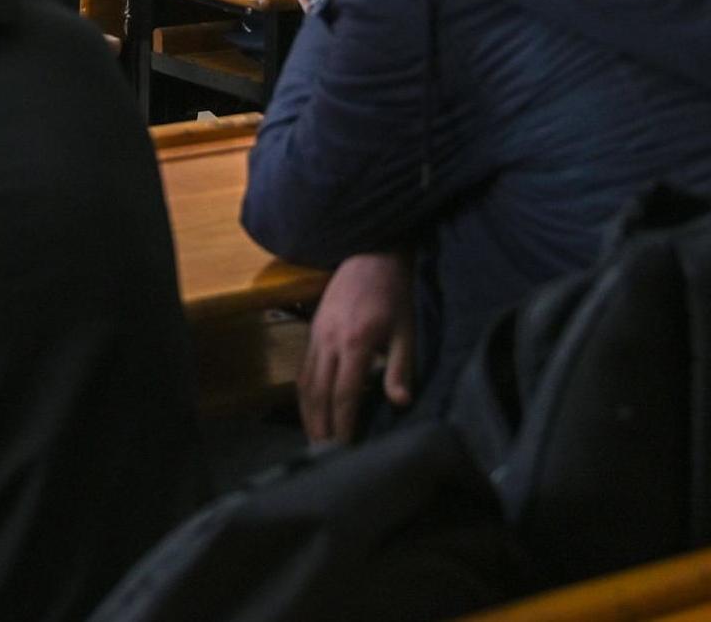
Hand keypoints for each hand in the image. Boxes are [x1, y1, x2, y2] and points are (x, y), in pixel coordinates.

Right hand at [300, 252, 414, 443]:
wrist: (370, 256)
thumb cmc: (394, 295)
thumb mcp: (407, 331)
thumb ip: (401, 367)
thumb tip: (400, 403)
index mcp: (356, 343)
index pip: (344, 394)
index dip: (343, 424)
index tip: (345, 448)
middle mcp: (329, 342)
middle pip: (319, 394)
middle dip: (321, 427)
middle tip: (326, 454)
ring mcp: (317, 336)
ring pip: (305, 383)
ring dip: (308, 414)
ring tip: (315, 438)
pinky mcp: (313, 331)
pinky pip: (303, 370)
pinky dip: (305, 394)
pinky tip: (312, 408)